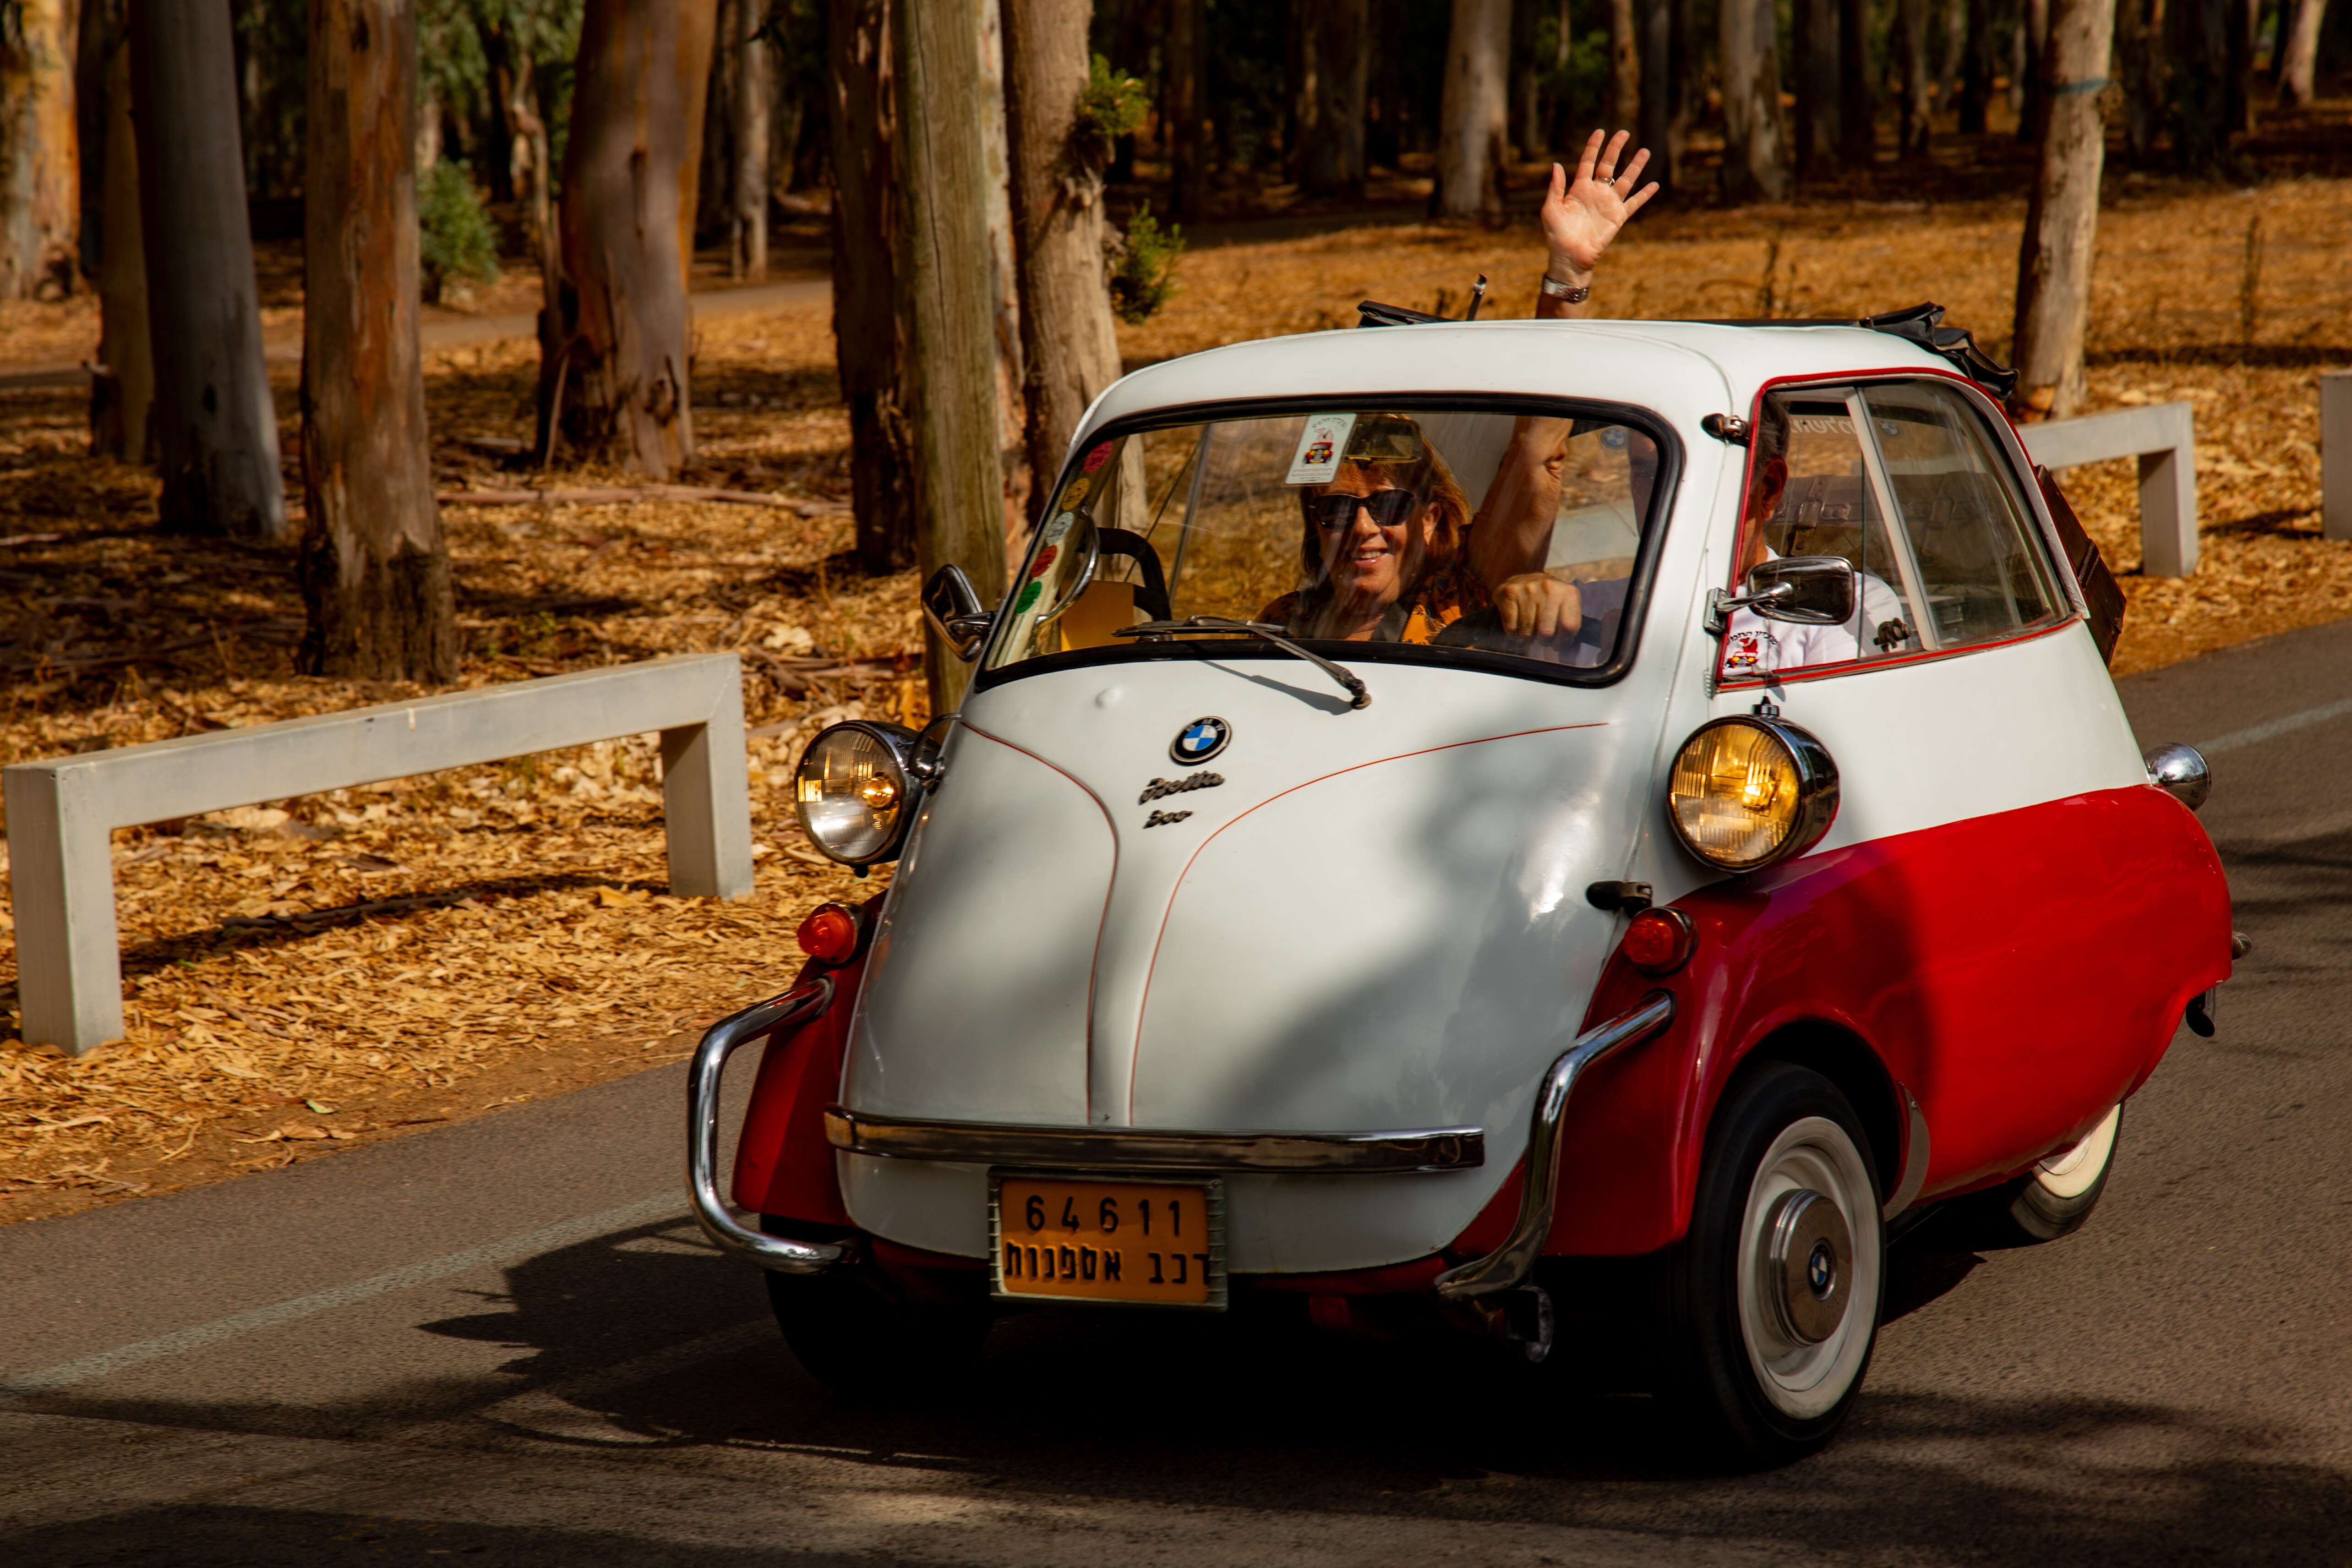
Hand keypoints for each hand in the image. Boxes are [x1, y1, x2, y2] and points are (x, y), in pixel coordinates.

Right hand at [1493, 573, 1583, 639]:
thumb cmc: (1547, 599)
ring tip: (1529, 629)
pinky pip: (1511, 627)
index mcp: (1568, 593)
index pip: (1569, 627)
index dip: (1562, 642)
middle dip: (1543, 641)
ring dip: (1527, 637)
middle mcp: (1549, 588)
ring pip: (1527, 632)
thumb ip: (1570, 627)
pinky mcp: (1509, 593)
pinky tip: (1517, 625)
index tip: (1557, 645)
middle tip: (1541, 637)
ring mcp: (1528, 589)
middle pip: (1546, 632)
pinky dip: (1513, 633)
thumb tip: (1570, 655)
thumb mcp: (1564, 606)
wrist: (1524, 578)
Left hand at [1542, 130, 1658, 280]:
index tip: (1600, 132)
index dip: (1593, 147)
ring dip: (1635, 166)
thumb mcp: (1551, 209)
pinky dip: (1644, 195)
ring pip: (1625, 180)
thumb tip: (1556, 164)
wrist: (1569, 257)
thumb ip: (1556, 187)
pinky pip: (1634, 203)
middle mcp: (1595, 193)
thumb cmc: (1556, 235)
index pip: (1588, 162)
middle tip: (1624, 133)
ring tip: (1645, 151)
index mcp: (1578, 189)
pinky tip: (1654, 185)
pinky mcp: (1618, 217)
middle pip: (1608, 165)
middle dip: (1616, 149)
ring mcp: (1608, 204)